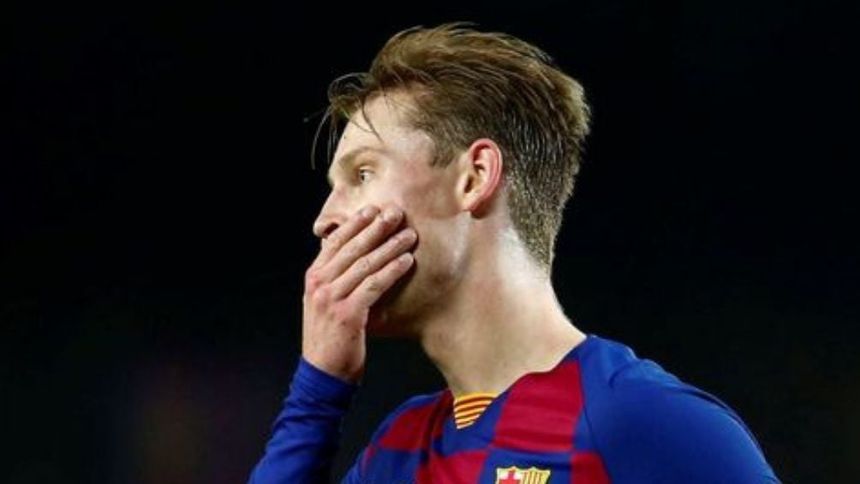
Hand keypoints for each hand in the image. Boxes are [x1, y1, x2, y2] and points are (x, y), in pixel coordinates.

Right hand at [301, 205, 416, 382]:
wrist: (322, 373)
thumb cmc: (329, 337)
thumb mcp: (324, 303)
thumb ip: (334, 279)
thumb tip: (353, 255)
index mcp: (313, 278)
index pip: (334, 242)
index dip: (355, 224)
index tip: (373, 210)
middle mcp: (319, 284)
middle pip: (352, 248)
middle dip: (376, 228)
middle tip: (396, 213)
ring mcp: (332, 299)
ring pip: (365, 264)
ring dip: (390, 247)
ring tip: (409, 236)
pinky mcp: (347, 314)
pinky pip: (373, 285)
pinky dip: (391, 271)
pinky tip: (406, 262)